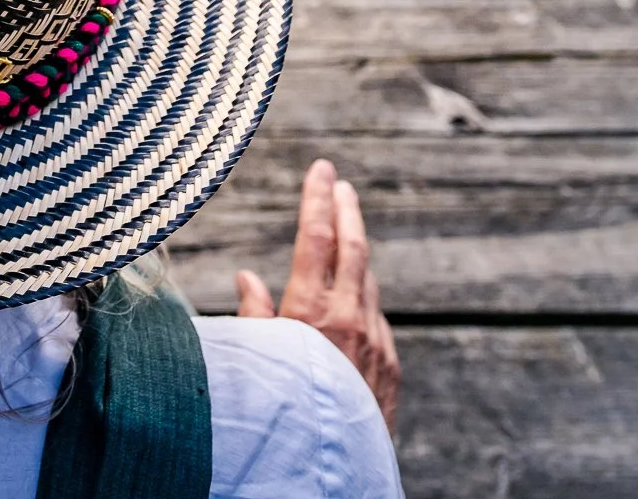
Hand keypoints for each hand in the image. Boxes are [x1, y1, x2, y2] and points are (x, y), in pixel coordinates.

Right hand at [236, 157, 399, 431]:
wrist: (330, 470)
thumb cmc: (282, 410)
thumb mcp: (257, 358)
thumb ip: (254, 313)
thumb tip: (247, 275)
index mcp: (312, 309)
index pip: (318, 236)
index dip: (318, 197)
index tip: (322, 168)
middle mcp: (350, 317)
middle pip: (353, 247)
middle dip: (346, 209)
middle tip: (341, 183)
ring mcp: (376, 342)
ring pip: (369, 282)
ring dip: (357, 254)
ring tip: (345, 234)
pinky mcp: (390, 367)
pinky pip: (378, 319)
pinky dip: (365, 298)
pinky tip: (355, 299)